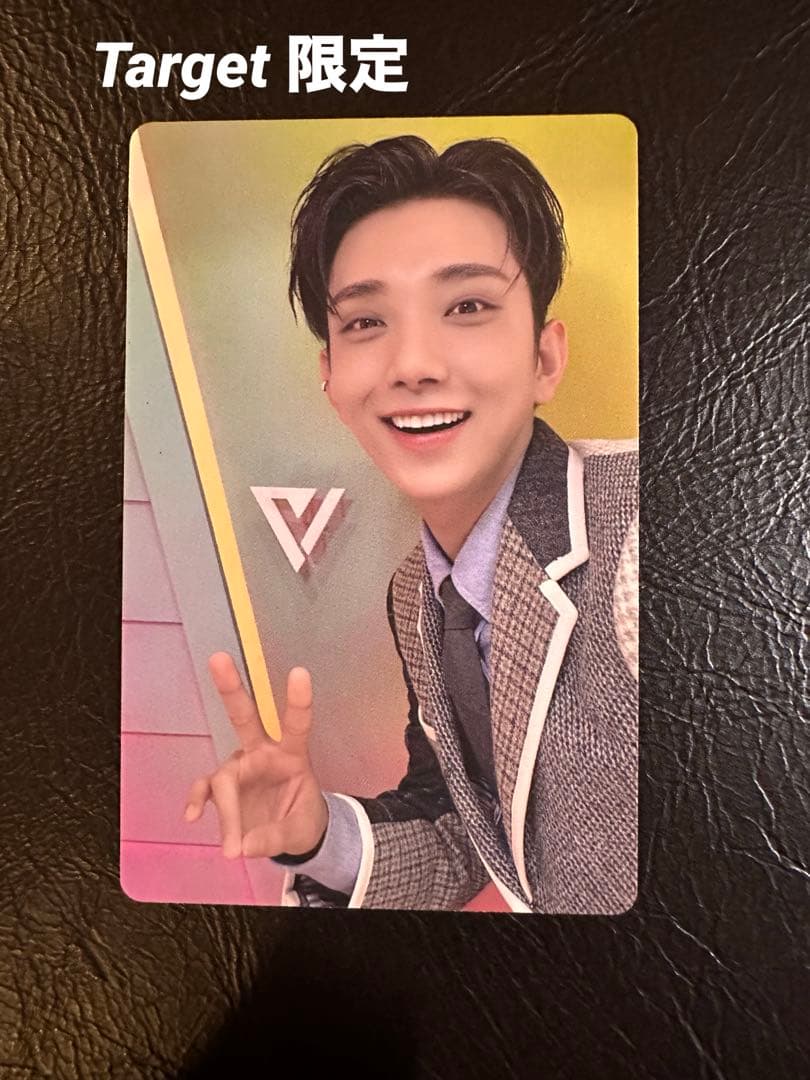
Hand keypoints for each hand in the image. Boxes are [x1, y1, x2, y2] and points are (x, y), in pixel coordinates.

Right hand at [184, 653, 327, 859]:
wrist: (290, 834)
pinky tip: (193, 815)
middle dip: (231, 688)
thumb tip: (246, 845)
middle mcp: (263, 752)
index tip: (300, 672)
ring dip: (226, 812)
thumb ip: (275, 836)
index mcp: (293, 754)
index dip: (298, 700)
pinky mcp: (224, 785)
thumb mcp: (300, 831)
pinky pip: (206, 788)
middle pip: (245, 716)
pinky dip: (198, 800)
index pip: (296, 723)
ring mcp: (241, 766)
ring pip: (224, 777)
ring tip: (232, 848)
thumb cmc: (301, 820)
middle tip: (218, 658)